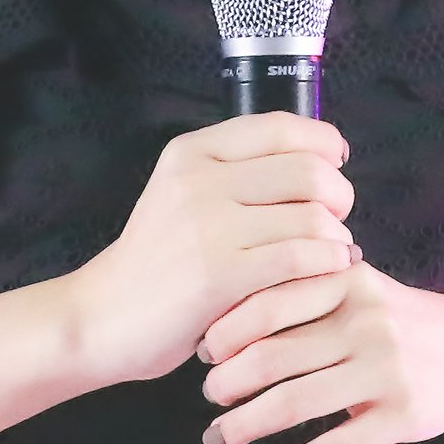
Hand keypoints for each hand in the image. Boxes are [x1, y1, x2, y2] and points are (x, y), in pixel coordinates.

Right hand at [69, 111, 354, 388]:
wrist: (103, 317)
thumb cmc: (159, 260)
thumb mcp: (185, 193)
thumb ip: (240, 171)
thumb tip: (327, 162)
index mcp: (192, 152)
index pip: (280, 126)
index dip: (324, 142)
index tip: (336, 164)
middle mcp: (199, 180)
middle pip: (307, 170)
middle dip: (340, 195)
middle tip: (337, 218)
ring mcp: (208, 227)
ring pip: (311, 216)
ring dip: (337, 237)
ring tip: (332, 251)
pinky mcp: (221, 275)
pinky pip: (301, 258)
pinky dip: (328, 264)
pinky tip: (328, 272)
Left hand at [197, 260, 443, 443]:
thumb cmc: (400, 319)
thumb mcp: (361, 288)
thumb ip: (309, 291)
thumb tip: (227, 320)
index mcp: (348, 281)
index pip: (271, 302)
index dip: (227, 330)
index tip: (202, 351)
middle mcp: (367, 323)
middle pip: (275, 356)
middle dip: (229, 382)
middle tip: (206, 397)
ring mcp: (386, 371)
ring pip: (297, 403)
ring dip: (247, 424)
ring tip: (220, 435)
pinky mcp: (401, 417)